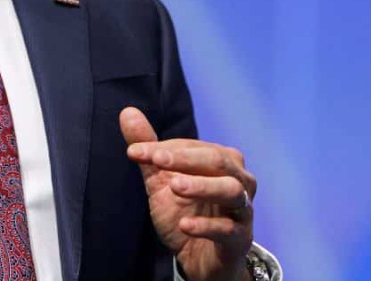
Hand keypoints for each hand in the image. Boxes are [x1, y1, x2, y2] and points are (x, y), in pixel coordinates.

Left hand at [120, 107, 255, 280]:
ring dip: (202, 186)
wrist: (200, 258)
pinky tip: (184, 225)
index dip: (164, 148)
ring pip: (231, 191)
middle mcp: (239, 180)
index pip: (193, 148)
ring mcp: (242, 210)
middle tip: (156, 159)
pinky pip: (228, 229)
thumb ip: (149, 149)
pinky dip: (207, 226)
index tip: (134, 151)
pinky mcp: (239, 239)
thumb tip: (127, 111)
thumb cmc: (186, 211)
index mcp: (222, 161)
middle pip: (217, 161)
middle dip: (185, 158)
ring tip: (174, 186)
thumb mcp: (162, 180)